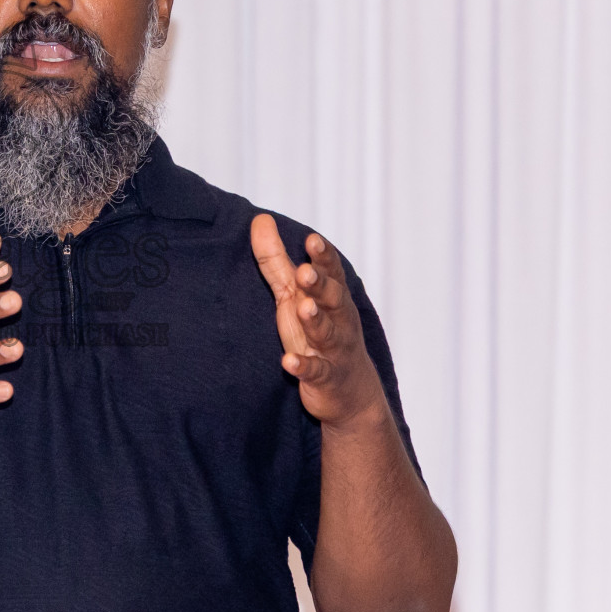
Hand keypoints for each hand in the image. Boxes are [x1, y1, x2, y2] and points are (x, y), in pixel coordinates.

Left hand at [250, 214, 387, 430]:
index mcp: (332, 297)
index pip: (331, 272)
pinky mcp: (327, 379)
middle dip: (320, 285)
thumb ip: (276, 260)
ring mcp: (334, 351)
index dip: (323, 257)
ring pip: (328, 333)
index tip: (312, 240)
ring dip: (316, 321)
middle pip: (333, 299)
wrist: (351, 393)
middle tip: (305, 271)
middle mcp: (338, 320)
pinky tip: (288, 362)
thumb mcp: (294, 295)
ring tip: (303, 308)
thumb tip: (260, 218)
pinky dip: (304, 367)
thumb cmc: (317, 332)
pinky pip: (317, 372)